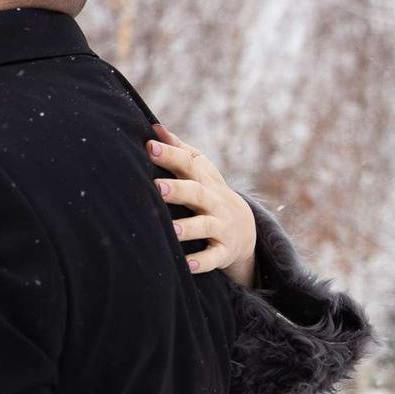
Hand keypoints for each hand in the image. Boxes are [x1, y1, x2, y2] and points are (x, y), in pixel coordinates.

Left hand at [148, 124, 256, 286]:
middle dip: (179, 190)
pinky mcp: (224, 251)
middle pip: (197, 193)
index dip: (170, 155)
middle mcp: (214, 202)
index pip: (189, 164)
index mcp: (205, 180)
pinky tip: (187, 266)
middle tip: (157, 188)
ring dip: (188, 228)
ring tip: (170, 230)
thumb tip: (154, 127)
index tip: (149, 146)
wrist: (244, 229)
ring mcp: (221, 227)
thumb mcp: (200, 171)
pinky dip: (202, 262)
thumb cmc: (209, 193)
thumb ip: (178, 149)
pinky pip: (214, 258)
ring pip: (205, 227)